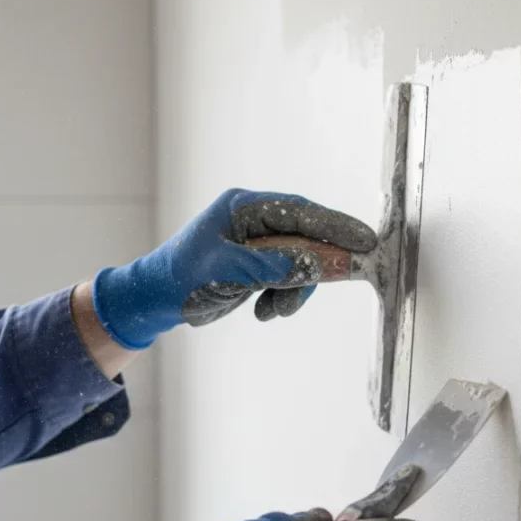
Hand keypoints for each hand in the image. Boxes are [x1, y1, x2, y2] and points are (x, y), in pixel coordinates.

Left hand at [91, 189, 376, 348]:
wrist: (156, 300)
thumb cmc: (180, 278)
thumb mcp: (224, 271)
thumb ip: (269, 266)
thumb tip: (312, 265)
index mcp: (243, 207)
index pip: (300, 212)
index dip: (334, 225)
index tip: (364, 240)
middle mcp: (253, 221)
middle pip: (305, 236)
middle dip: (319, 262)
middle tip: (346, 275)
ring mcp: (256, 245)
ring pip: (298, 263)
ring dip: (294, 290)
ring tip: (274, 311)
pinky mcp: (257, 267)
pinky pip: (286, 279)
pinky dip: (282, 299)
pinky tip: (263, 312)